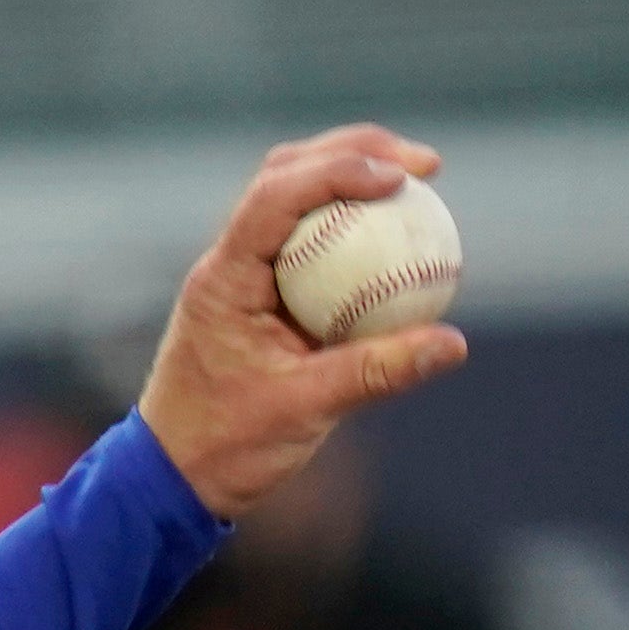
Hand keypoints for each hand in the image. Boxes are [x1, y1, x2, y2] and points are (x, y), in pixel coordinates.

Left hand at [137, 125, 470, 518]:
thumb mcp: (305, 411)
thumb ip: (377, 372)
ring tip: (417, 180)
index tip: (401, 177)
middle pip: (287, 174)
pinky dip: (353, 228)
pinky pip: (311, 244)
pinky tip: (400, 235)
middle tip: (424, 164)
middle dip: (356, 151)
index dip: (339, 170)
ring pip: (297, 201)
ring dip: (352, 177)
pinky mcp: (263, 296)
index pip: (275, 196)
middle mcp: (228, 264)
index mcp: (222, 280)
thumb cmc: (223, 447)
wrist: (175, 477)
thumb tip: (453, 342)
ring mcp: (244, 276)